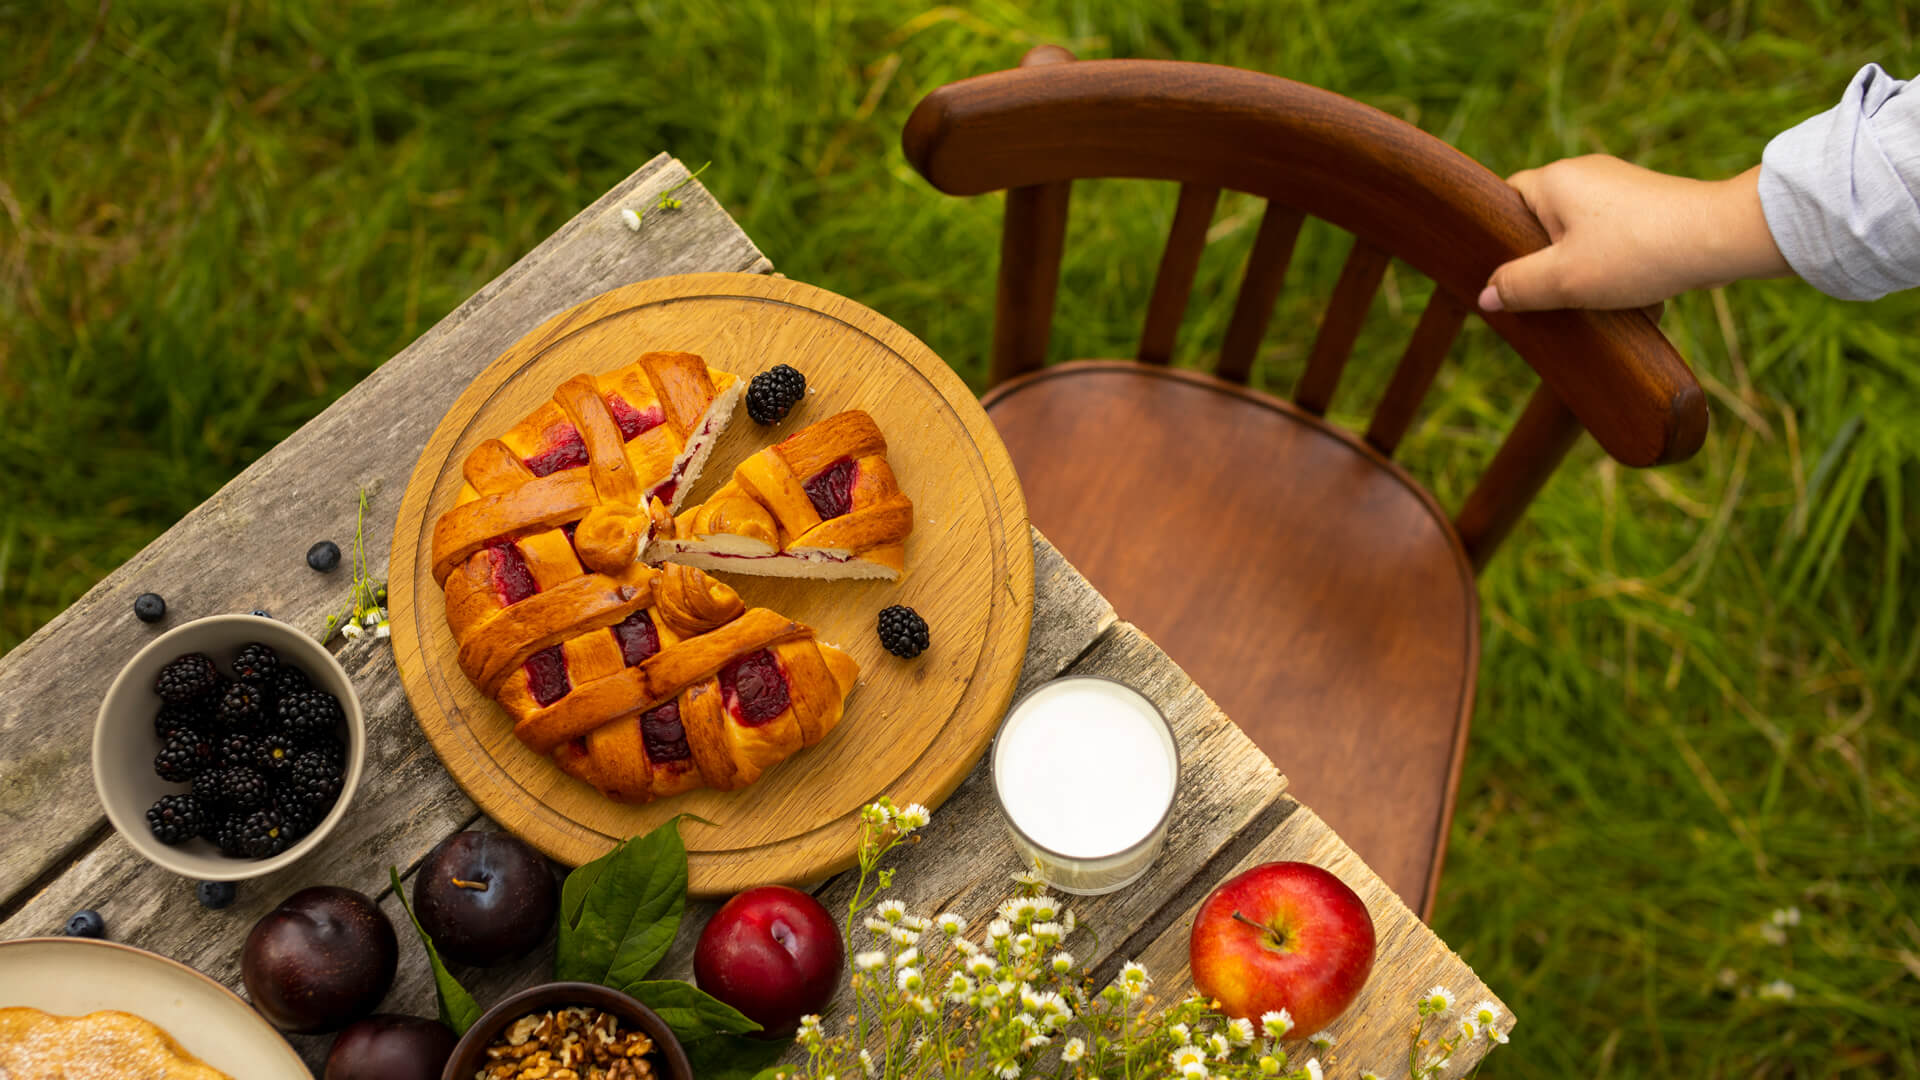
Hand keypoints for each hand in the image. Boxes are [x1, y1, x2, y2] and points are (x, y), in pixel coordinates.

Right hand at [1478, 155, 1789, 312]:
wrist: (1720, 239)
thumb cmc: (1635, 254)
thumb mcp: (1564, 279)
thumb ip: (1518, 286)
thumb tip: (1485, 295)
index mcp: (1554, 180)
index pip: (1504, 202)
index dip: (1498, 240)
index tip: (1507, 275)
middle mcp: (1584, 173)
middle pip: (1542, 221)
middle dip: (1545, 261)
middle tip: (1549, 295)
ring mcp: (1619, 186)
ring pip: (1579, 234)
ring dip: (1582, 268)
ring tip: (1593, 299)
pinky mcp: (1648, 203)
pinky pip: (1612, 236)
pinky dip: (1614, 264)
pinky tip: (1627, 292)